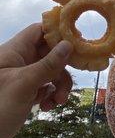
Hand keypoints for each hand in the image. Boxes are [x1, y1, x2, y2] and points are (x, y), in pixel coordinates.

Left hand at [0, 23, 72, 137]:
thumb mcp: (24, 84)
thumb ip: (47, 64)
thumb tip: (68, 44)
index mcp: (14, 51)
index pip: (38, 31)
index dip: (57, 33)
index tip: (77, 42)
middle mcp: (19, 61)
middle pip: (49, 53)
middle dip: (62, 68)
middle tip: (68, 81)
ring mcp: (23, 77)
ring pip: (50, 71)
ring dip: (59, 85)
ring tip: (58, 101)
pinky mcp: (25, 92)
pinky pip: (46, 86)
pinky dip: (51, 95)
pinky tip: (47, 106)